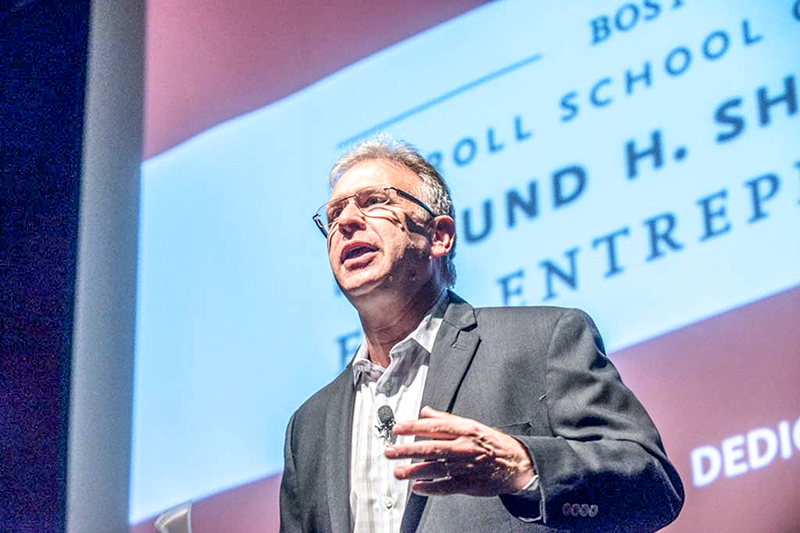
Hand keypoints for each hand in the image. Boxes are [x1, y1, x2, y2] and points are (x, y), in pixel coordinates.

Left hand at [384, 406, 534, 495]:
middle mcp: (463, 447)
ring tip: (398, 472)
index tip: (398, 429)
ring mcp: (465, 466)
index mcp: (464, 430)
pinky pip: (446, 486)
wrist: (516, 463)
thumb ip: (446, 419)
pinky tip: (418, 487)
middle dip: (406, 449)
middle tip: (389, 451)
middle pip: (429, 447)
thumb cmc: (493, 443)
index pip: (433, 426)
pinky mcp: (468, 484)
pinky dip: (431, 487)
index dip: (413, 427)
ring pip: (435, 467)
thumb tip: (425, 411)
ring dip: (413, 470)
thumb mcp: (471, 425)